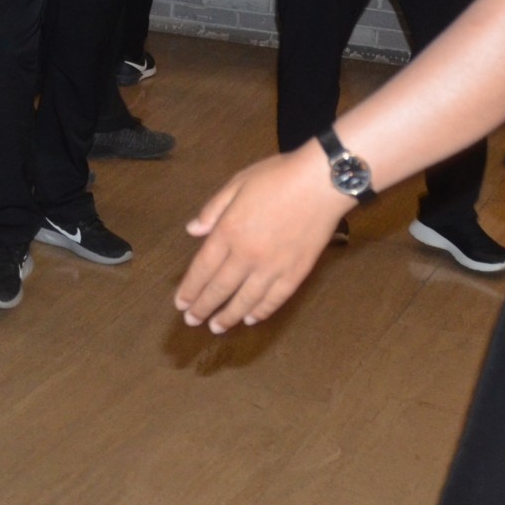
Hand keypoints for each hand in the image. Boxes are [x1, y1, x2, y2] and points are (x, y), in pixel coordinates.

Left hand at [174, 141, 348, 331]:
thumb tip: (192, 230)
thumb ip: (213, 209)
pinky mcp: (297, 273)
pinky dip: (261, 311)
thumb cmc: (278, 176)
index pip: (202, 269)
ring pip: (246, 300)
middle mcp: (247, 255)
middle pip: (220, 288)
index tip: (181, 303)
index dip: (190, 289)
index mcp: (229, 231)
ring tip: (216, 328)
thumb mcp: (237, 183)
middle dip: (203, 308)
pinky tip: (250, 318)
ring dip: (228, 316)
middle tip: (192, 321)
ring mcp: (273, 267)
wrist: (323, 182)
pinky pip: (275, 299)